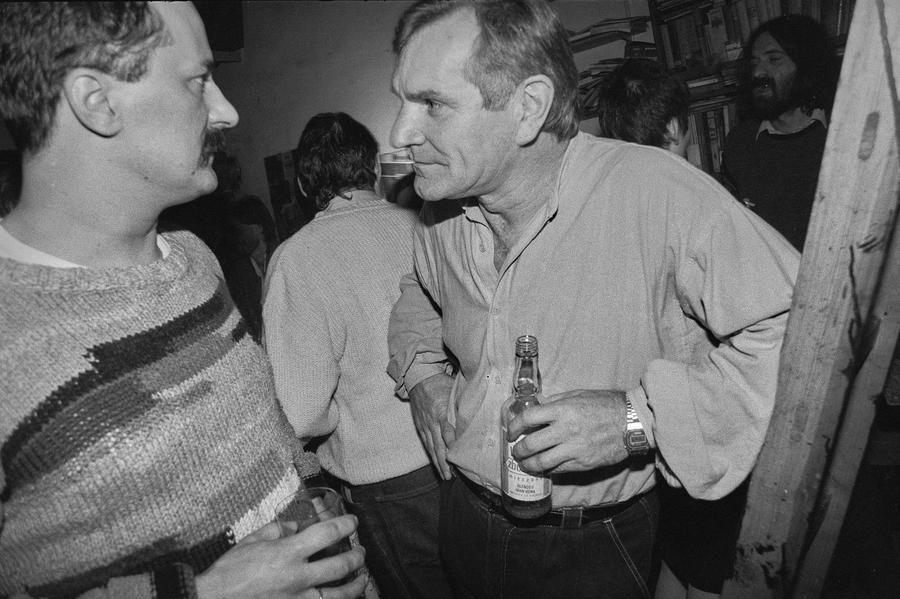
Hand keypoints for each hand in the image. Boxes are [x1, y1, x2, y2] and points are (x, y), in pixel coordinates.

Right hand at [195, 515, 366, 598]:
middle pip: (341, 566)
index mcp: (287, 553)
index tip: (352, 522)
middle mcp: (297, 577)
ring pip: (339, 596)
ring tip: (362, 579)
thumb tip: (296, 527)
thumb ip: (278, 530)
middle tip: (361, 552)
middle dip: (356, 557)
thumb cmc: (230, 571)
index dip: (345, 524)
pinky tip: (340, 598)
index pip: (327, 533)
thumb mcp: (252, 541)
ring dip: (355, 586)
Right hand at [409, 373, 455, 479]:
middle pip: (438, 444)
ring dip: (438, 462)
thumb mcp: (455, 390)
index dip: (452, 443)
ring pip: (431, 447)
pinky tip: (437, 463)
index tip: (459, 456)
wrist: (419, 377)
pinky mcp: (420, 426)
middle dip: (444, 462)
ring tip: (445, 476)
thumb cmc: (441, 382)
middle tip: (451, 476)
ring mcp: (424, 424)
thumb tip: (480, 415)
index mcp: (441, 410)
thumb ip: (464, 404)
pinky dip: (431, 454)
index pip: (447, 430)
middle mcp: (431, 420)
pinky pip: (426, 443)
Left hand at [507, 389, 628, 472]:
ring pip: (542, 463)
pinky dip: (549, 470)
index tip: (511, 431)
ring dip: (529, 465)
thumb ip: (557, 402)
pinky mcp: (583, 463)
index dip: (514, 426)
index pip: (528, 418)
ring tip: (526, 464)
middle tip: (516, 451)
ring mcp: (574, 449)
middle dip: (518, 450)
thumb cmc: (606, 404)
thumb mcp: (579, 395)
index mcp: (562, 409)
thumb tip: (538, 408)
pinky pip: (559, 470)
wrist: (633, 422)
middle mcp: (565, 430)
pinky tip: (546, 467)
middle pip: (530, 444)